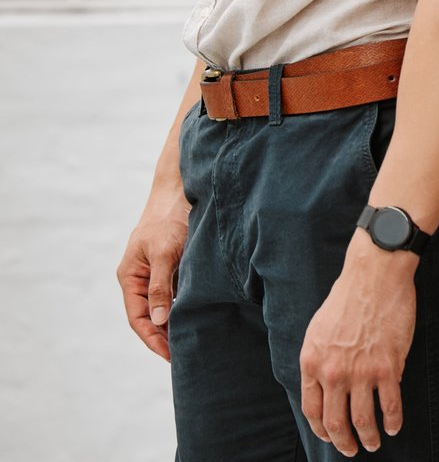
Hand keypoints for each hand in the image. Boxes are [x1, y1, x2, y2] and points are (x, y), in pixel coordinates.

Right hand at [116, 185, 189, 360]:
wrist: (183, 190)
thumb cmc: (170, 218)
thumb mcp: (164, 252)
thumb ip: (161, 286)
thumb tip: (159, 320)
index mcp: (130, 276)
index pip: (138, 318)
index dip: (152, 339)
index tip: (170, 356)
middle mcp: (140, 278)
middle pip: (149, 317)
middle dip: (164, 338)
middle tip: (185, 357)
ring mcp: (156, 273)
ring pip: (163, 307)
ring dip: (174, 324)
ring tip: (193, 343)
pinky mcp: (173, 266)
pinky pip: (175, 294)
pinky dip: (184, 308)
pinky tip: (199, 317)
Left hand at [298, 236, 416, 454]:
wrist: (374, 276)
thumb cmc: (347, 298)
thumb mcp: (318, 330)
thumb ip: (320, 360)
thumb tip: (330, 384)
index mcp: (312, 363)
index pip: (312, 410)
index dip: (322, 429)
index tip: (331, 436)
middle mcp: (334, 373)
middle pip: (336, 422)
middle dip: (344, 442)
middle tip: (352, 450)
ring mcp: (362, 372)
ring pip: (363, 419)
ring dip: (369, 437)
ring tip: (375, 443)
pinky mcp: (389, 366)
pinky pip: (391, 404)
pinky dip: (393, 421)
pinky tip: (394, 426)